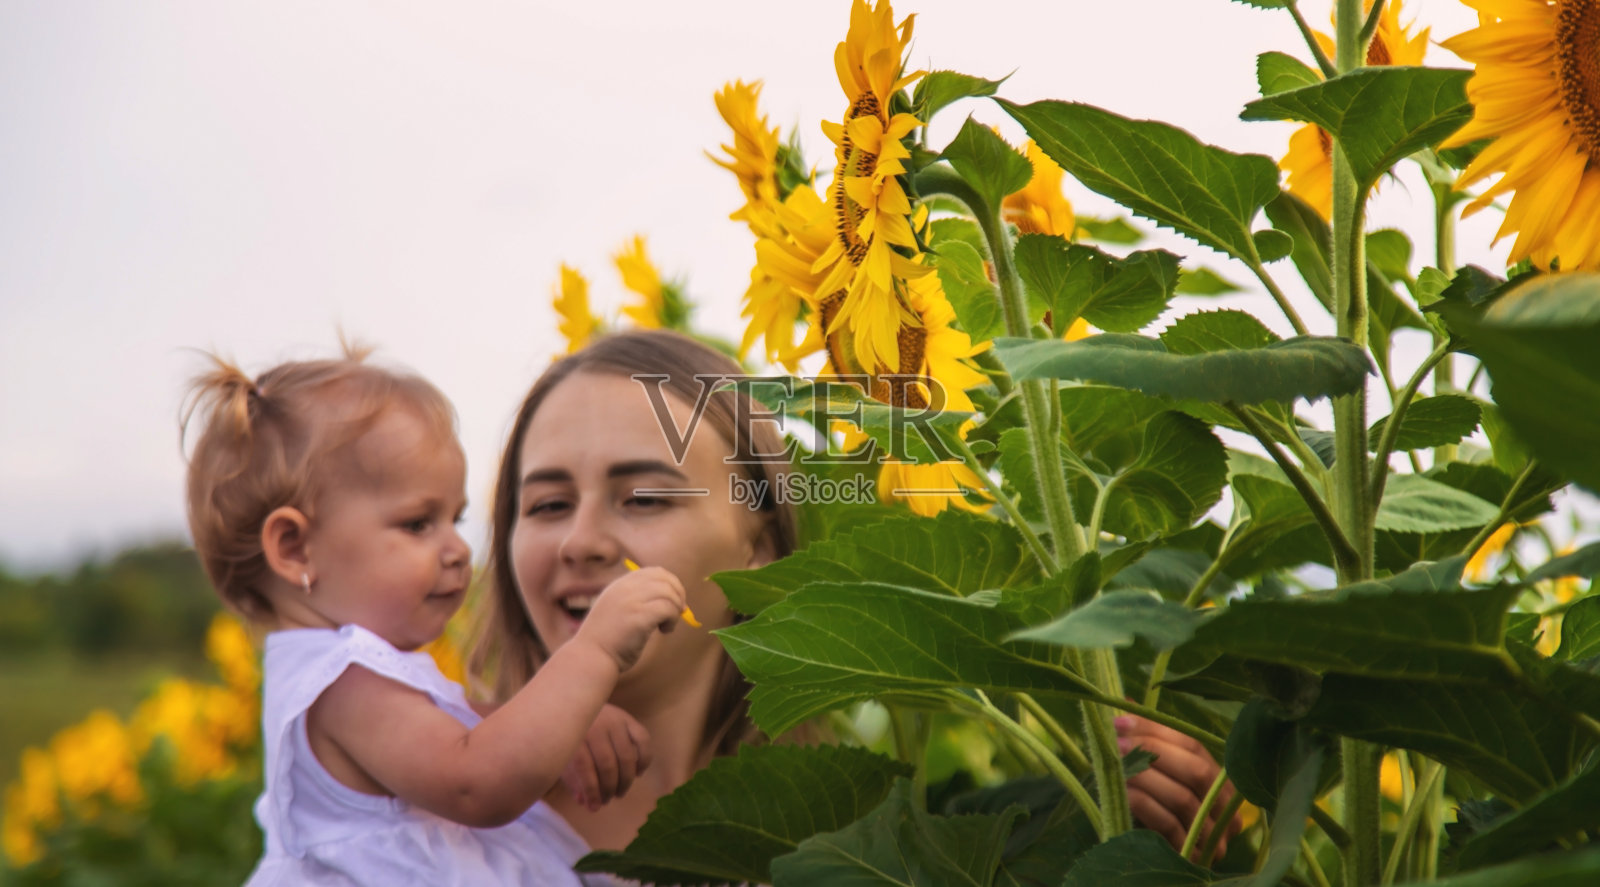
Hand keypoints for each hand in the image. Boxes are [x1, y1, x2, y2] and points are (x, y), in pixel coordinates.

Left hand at [561, 704, 651, 811]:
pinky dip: (644, 759)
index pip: (584, 767)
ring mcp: (615, 720)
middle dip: (609, 788)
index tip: (594, 807)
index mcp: (574, 734)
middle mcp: (595, 725)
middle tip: (608, 800)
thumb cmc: (566, 733)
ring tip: (620, 793)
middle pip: (607, 763)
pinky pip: (643, 740)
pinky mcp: (629, 718)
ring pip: (626, 755)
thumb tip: (585, 802)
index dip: (591, 791)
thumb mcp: (562, 755)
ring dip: (626, 780)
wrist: (574, 696)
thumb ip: (572, 779)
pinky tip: (638, 773)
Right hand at [575, 566, 686, 671]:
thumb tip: (672, 600)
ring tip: (667, 626)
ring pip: (669, 593)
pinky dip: (672, 619)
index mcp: (620, 585)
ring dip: (675, 609)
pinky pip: (667, 608)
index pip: (655, 572)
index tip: (674, 602)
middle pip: (665, 579)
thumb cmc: (607, 641)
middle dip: (678, 595)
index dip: (671, 585)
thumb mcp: (617, 611)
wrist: (590, 657)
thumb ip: (635, 600)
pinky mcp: (638, 616)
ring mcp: (631, 600)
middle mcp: (625, 588)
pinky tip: (664, 631)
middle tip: (678, 613)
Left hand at [1118, 714, 1240, 862]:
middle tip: (1118, 742)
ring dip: (1145, 776)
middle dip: (1153, 751)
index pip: (1193, 746)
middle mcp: (1224, 806)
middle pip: (1195, 770)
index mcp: (1219, 779)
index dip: (1156, 730)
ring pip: (1182, 797)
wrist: (1154, 865)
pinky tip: (1123, 791)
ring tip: (1116, 763)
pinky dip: (1144, 804)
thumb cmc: (1154, 807)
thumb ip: (1148, 742)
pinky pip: (1169, 825)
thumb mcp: (1154, 773)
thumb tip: (1124, 705)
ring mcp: (1213, 834)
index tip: (1121, 720)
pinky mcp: (1193, 855)